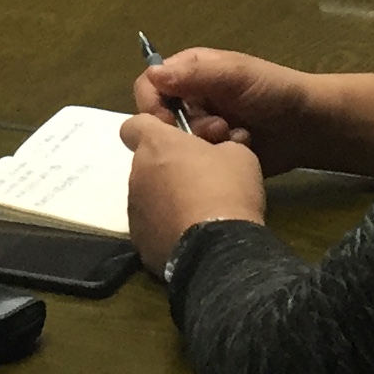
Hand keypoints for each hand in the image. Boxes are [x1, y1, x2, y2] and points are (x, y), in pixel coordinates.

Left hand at [121, 111, 268, 268]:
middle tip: (200, 177)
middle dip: (169, 166)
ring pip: (148, 194)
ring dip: (167, 197)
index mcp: (156, 145)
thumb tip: (217, 151)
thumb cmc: (227, 190)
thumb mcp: (238, 154)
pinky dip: (166, 225)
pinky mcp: (139, 240)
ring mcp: (135, 209)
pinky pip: (150, 225)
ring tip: (198, 210)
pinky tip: (191, 234)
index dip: (153, 128)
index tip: (176, 137)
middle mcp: (137, 174)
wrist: (218, 248)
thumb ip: (219, 145)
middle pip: (147, 162)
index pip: (134, 124)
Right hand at [132, 45, 324, 164]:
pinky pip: (193, 162)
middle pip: (157, 118)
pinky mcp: (210, 154)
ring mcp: (200, 128)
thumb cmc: (274, 91)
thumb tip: (152, 75)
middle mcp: (190, 99)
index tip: (166, 122)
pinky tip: (233, 154)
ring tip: (228, 140)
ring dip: (199, 143)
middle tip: (213, 130)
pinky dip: (210, 160)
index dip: (152, 104)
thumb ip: (194, 75)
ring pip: (175, 142)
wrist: (309, 127)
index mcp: (190, 72)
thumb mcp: (236, 76)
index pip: (150, 85)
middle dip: (180, 128)